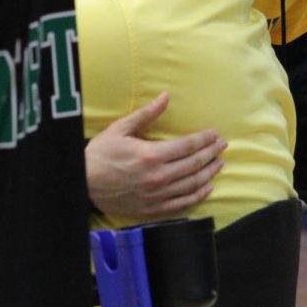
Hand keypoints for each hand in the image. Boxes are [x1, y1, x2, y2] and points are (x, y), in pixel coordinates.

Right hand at [85, 92, 225, 217]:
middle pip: (194, 164)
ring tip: (219, 163)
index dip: (204, 139)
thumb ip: (146, 114)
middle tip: (222, 146)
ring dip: (209, 173)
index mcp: (151, 155)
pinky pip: (182, 203)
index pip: (187, 146)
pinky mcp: (153, 208)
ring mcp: (157, 195)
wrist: (83, 182)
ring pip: (192, 184)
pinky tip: (206, 187)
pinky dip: (197, 195)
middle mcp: (158, 176)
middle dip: (212, 153)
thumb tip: (165, 97)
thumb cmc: (100, 154)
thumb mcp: (121, 129)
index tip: (215, 134)